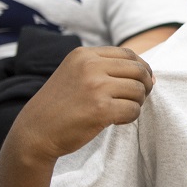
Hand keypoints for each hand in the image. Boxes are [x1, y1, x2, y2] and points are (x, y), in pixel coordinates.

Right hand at [12, 47, 153, 164]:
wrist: (35, 132)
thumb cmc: (62, 105)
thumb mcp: (77, 74)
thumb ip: (107, 69)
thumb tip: (151, 75)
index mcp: (84, 55)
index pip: (128, 54)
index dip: (142, 68)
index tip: (141, 82)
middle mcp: (90, 66)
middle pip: (138, 70)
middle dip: (145, 85)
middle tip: (136, 99)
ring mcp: (95, 87)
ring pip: (139, 90)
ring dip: (137, 103)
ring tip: (121, 110)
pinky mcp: (100, 109)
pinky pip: (133, 110)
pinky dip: (130, 117)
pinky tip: (116, 121)